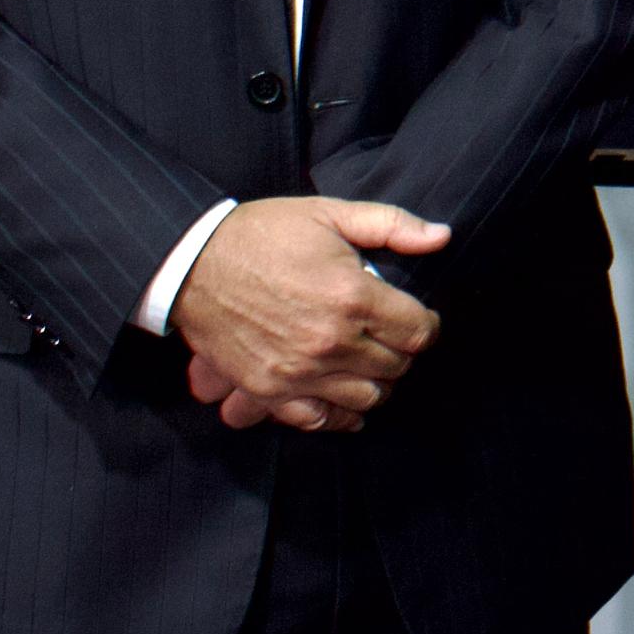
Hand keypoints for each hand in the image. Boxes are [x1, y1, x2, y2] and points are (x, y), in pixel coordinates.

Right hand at [169, 197, 447, 429]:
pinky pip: (320, 420)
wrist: (191, 263)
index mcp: (354, 297)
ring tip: (368, 362)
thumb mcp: (329, 213)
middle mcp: (332, 342)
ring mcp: (300, 372)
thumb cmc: (262, 235)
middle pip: (398, 366)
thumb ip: (392, 225)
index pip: (420, 332)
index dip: (425, 323)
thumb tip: (442, 237)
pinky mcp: (270, 390)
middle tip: (387, 335)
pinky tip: (345, 401)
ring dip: (376, 382)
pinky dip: (339, 416)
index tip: (415, 317)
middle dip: (401, 350)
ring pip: (367, 397)